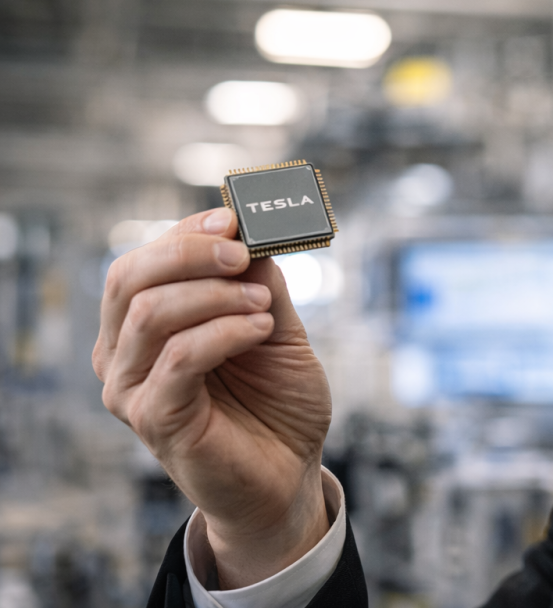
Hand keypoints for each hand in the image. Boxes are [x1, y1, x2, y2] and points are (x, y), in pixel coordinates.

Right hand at [93, 208, 331, 588]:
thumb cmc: (276, 401)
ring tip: (264, 305)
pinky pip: (179, 358)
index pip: (142, 260)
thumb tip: (250, 232)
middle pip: (129, 278)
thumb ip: (258, 282)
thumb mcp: (274, 327)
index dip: (185, 233)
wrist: (289, 473)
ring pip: (151, 313)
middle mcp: (123, 353)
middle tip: (243, 251)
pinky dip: (225, 333)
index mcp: (141, 325)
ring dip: (215, 295)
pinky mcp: (153, 419)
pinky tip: (261, 328)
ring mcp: (130, 389)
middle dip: (189, 253)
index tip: (233, 219)